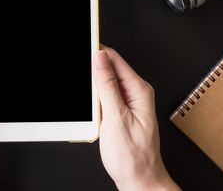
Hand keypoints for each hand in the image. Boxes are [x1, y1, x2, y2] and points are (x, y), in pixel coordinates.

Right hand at [94, 47, 178, 190]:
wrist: (139, 180)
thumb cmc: (133, 157)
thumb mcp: (116, 118)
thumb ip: (107, 86)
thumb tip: (100, 59)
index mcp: (139, 90)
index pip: (115, 59)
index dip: (97, 51)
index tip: (83, 46)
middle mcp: (136, 93)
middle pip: (109, 69)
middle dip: (92, 72)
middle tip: (84, 89)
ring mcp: (128, 102)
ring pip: (104, 84)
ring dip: (92, 89)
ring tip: (91, 108)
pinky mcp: (121, 111)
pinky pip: (105, 97)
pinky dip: (95, 101)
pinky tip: (92, 112)